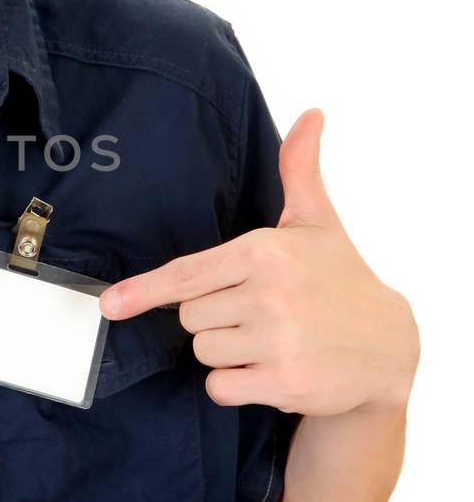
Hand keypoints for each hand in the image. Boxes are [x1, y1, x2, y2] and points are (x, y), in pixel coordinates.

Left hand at [98, 109, 418, 417]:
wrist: (391, 347)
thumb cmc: (342, 280)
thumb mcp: (318, 222)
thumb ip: (300, 170)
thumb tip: (311, 114)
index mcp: (264, 251)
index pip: (186, 275)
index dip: (144, 291)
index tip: (110, 304)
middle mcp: (268, 294)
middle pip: (189, 317)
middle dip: (214, 318)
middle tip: (260, 314)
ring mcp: (276, 340)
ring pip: (203, 352)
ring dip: (227, 353)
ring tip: (271, 340)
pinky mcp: (283, 383)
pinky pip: (220, 387)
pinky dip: (237, 385)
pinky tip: (272, 369)